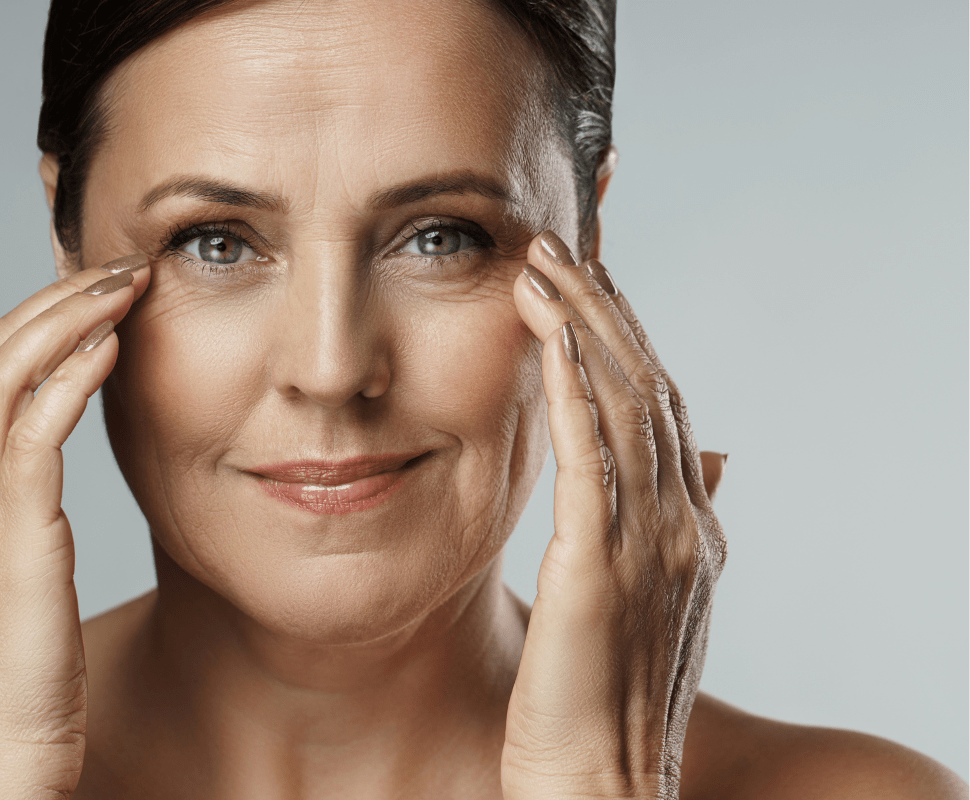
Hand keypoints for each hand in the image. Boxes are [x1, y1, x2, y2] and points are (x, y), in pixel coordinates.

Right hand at [0, 254, 150, 799]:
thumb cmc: (13, 679)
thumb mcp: (9, 579)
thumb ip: (17, 517)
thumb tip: (47, 476)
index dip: (30, 320)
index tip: (88, 290)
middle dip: (51, 298)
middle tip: (116, 265)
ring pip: (3, 374)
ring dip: (67, 316)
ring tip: (125, 282)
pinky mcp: (7, 535)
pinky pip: (35, 429)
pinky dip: (72, 376)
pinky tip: (114, 346)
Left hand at [500, 231, 726, 799]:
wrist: (599, 790)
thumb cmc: (598, 702)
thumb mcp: (633, 604)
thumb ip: (650, 530)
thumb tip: (693, 471)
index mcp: (689, 530)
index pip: (661, 404)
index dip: (626, 333)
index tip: (587, 278)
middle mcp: (685, 525)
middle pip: (650, 386)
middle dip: (604, 307)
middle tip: (559, 242)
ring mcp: (653, 545)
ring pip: (626, 405)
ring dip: (584, 325)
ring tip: (540, 263)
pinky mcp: (601, 569)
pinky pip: (592, 458)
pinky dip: (575, 388)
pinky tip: (549, 333)